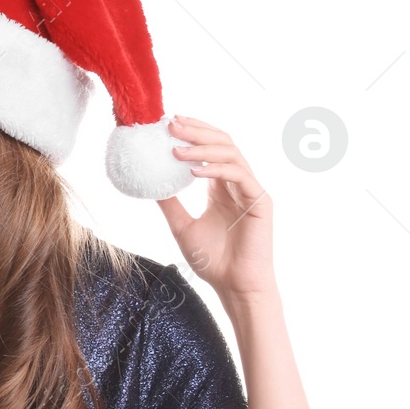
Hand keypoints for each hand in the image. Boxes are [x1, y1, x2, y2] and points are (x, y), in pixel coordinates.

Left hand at [159, 115, 275, 300]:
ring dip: (202, 148)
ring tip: (176, 148)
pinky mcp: (260, 201)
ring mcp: (251, 190)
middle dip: (197, 131)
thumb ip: (169, 203)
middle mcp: (237, 183)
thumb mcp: (182, 226)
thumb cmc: (212, 260)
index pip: (210, 149)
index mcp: (220, 187)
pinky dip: (216, 169)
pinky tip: (193, 171)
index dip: (193, 133)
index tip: (168, 123)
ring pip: (231, 154)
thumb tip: (149, 184)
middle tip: (171, 123)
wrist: (233, 285)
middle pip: (222, 143)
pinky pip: (239, 175)